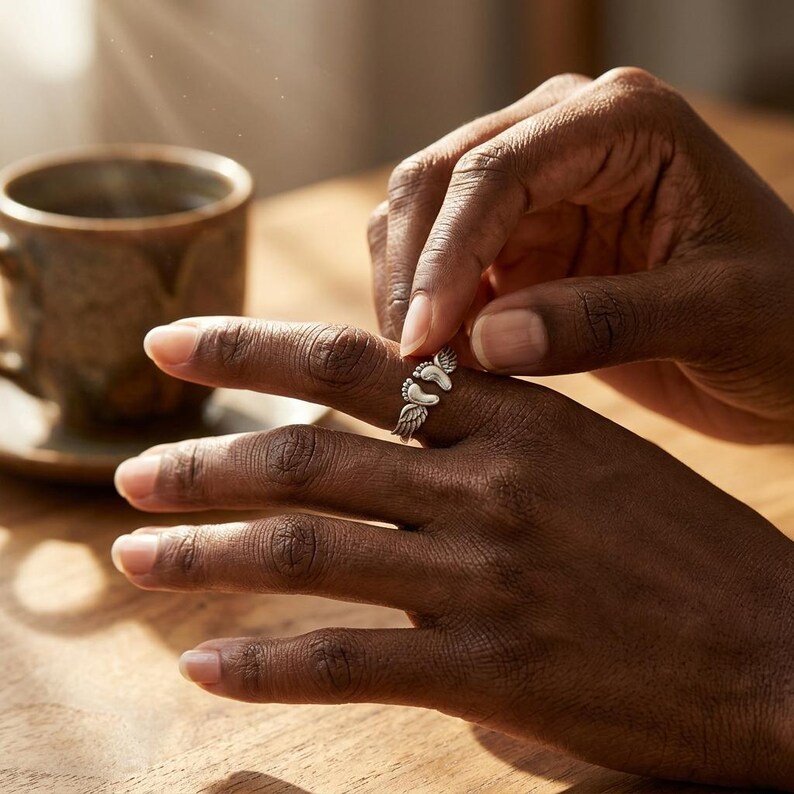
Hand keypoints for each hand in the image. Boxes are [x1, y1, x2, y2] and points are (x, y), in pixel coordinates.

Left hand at [112, 318, 793, 787]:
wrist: (776, 652)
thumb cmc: (686, 551)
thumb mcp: (591, 461)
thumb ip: (492, 454)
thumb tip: (409, 479)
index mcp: (518, 418)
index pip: (358, 361)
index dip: (254, 346)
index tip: (175, 343)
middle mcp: (490, 484)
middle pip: (309, 453)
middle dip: (203, 458)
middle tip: (132, 468)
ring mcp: (486, 577)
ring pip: (310, 548)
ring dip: (205, 553)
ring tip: (134, 557)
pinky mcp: (494, 672)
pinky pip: (349, 660)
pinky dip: (267, 663)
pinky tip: (206, 666)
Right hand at [370, 67, 793, 443]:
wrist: (790, 344)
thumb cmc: (783, 318)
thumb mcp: (716, 316)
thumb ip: (603, 324)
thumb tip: (482, 342)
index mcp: (624, 123)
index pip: (497, 171)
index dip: (445, 257)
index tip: (423, 341)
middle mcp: (564, 137)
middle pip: (437, 181)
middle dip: (412, 273)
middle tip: (413, 363)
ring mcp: (534, 190)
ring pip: (421, 219)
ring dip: (409, 290)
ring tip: (428, 367)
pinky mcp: (518, 242)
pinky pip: (441, 264)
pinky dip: (428, 309)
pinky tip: (445, 359)